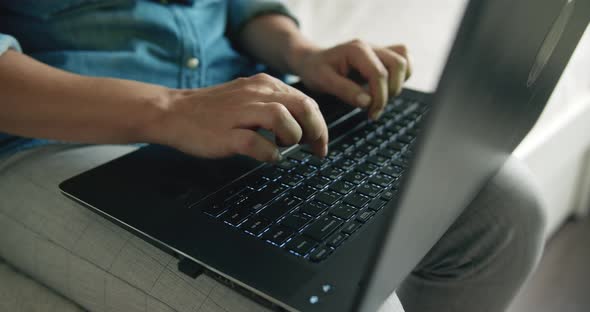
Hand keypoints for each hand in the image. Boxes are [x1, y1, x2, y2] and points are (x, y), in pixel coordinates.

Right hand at [148, 74, 327, 161]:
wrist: (173, 112)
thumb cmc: (213, 111)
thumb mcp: (249, 97)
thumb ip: (276, 105)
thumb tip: (305, 125)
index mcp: (264, 85)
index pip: (306, 101)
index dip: (320, 125)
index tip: (320, 142)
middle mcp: (255, 93)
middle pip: (302, 106)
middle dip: (316, 131)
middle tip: (315, 149)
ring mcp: (240, 112)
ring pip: (283, 118)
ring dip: (292, 137)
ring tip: (284, 147)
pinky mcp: (227, 133)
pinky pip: (257, 142)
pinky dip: (269, 153)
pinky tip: (268, 157)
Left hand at [290, 40, 411, 119]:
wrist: (312, 61)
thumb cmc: (316, 70)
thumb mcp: (323, 82)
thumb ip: (345, 91)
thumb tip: (367, 103)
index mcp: (356, 50)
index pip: (379, 73)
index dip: (379, 97)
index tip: (370, 113)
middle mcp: (371, 47)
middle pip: (398, 65)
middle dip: (390, 91)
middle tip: (374, 107)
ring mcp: (378, 50)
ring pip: (404, 61)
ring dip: (397, 84)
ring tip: (380, 98)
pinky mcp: (382, 57)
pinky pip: (404, 60)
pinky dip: (401, 77)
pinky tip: (385, 89)